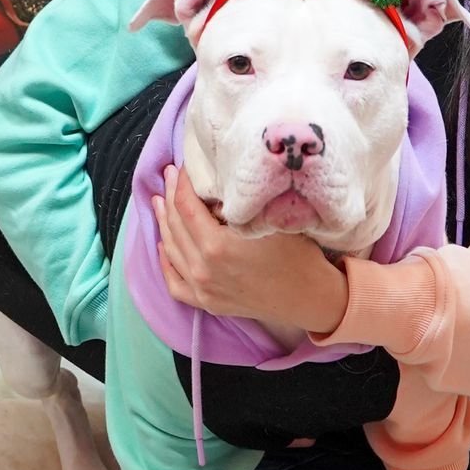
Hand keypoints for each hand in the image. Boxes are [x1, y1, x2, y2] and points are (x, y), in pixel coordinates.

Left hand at [152, 164, 350, 332]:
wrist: (309, 297)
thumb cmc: (296, 254)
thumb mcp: (268, 220)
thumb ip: (235, 205)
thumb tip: (212, 187)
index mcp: (217, 246)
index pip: (187, 205)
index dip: (182, 182)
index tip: (183, 166)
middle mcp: (203, 269)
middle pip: (175, 224)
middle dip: (171, 195)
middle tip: (169, 175)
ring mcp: (202, 290)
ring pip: (170, 250)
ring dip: (163, 222)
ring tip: (160, 201)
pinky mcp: (207, 303)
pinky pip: (174, 282)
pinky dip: (165, 262)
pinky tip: (163, 244)